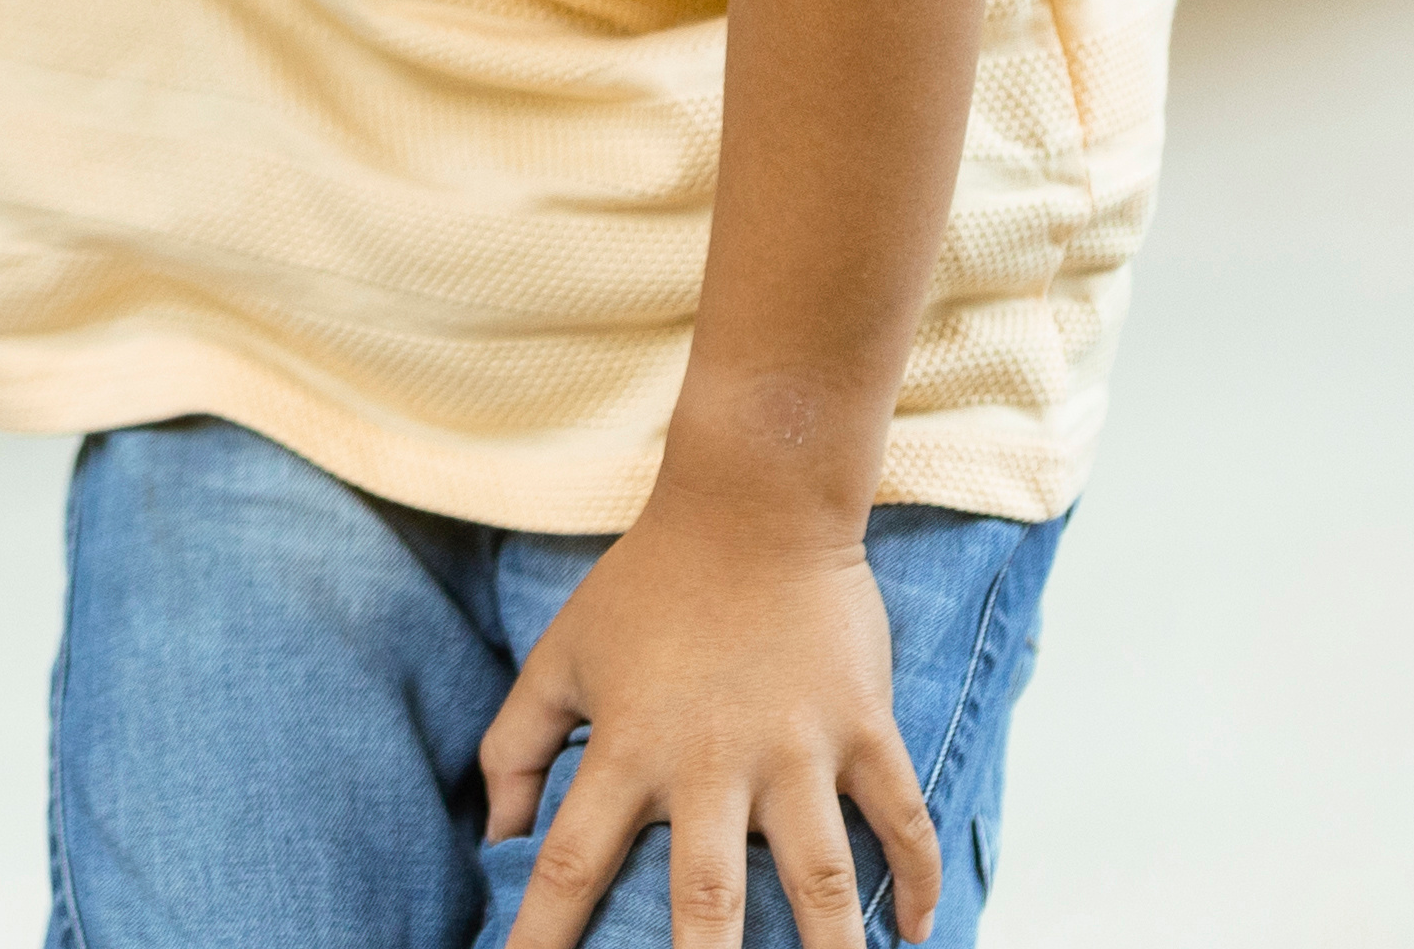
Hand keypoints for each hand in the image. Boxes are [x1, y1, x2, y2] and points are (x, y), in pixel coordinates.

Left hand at [484, 495, 936, 948]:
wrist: (751, 506)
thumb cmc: (646, 586)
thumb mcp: (561, 657)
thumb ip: (519, 746)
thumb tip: (496, 834)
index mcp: (629, 748)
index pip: (572, 863)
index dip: (543, 934)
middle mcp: (711, 762)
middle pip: (705, 897)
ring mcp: (796, 750)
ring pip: (821, 880)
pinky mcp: (863, 729)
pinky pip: (902, 820)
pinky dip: (917, 878)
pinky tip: (916, 933)